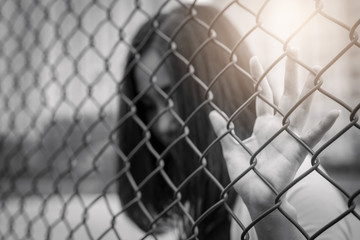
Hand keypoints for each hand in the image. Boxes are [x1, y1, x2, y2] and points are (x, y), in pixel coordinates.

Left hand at [209, 49, 339, 207]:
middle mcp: (278, 127)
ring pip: (301, 108)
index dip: (260, 77)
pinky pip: (311, 138)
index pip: (263, 95)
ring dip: (308, 89)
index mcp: (263, 125)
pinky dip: (322, 127)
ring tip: (315, 69)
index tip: (254, 58)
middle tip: (292, 51)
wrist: (255, 196)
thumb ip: (223, 130)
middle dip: (288, 74)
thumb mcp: (231, 149)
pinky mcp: (296, 151)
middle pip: (285, 95)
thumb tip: (211, 112)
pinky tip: (332, 114)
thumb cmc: (245, 175)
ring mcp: (289, 137)